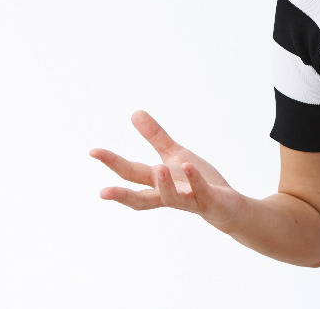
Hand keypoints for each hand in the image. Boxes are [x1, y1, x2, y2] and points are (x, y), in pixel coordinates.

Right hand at [89, 110, 243, 232]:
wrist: (227, 206)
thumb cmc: (197, 181)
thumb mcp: (176, 155)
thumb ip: (155, 137)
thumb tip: (134, 112)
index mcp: (158, 182)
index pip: (132, 173)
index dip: (112, 162)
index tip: (92, 151)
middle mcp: (169, 194)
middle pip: (142, 197)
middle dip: (122, 195)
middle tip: (102, 193)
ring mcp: (189, 199)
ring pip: (172, 198)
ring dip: (164, 184)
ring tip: (158, 168)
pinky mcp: (209, 200)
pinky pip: (200, 191)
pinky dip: (194, 180)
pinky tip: (188, 166)